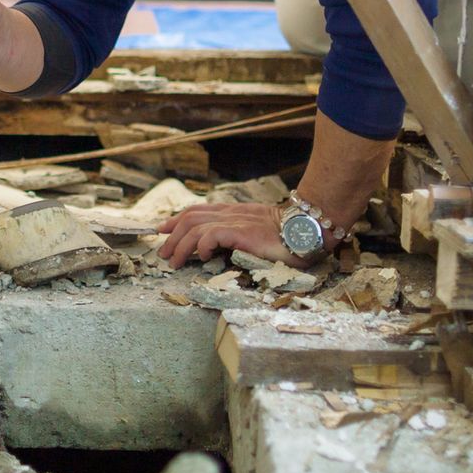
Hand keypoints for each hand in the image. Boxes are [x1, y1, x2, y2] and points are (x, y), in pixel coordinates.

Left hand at [156, 202, 301, 268]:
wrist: (309, 229)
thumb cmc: (289, 237)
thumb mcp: (258, 234)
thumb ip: (239, 237)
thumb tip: (219, 249)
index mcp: (235, 213)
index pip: (198, 211)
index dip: (177, 220)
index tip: (163, 230)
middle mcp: (232, 214)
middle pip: (191, 218)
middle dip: (172, 235)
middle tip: (163, 253)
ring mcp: (237, 222)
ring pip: (196, 227)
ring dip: (180, 244)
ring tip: (173, 261)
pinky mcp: (242, 232)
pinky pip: (212, 235)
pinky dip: (201, 245)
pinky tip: (201, 256)